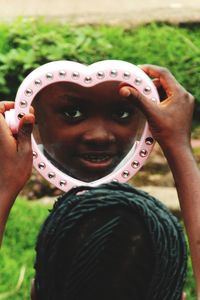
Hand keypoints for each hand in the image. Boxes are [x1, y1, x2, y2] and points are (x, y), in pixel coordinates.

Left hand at [0, 101, 33, 245]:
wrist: (2, 190)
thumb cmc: (13, 173)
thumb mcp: (25, 150)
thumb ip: (25, 130)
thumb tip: (28, 114)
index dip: (8, 105)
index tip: (21, 110)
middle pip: (0, 117)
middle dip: (13, 119)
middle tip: (25, 129)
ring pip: (2, 127)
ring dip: (12, 129)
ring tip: (22, 141)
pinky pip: (2, 137)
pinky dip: (10, 137)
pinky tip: (17, 148)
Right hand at [119, 65, 193, 151]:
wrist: (177, 149)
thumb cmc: (167, 133)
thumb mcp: (151, 114)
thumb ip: (137, 100)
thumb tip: (124, 89)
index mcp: (179, 93)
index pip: (164, 73)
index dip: (149, 70)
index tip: (138, 69)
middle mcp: (184, 95)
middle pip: (164, 82)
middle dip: (150, 84)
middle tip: (137, 88)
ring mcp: (184, 102)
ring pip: (166, 90)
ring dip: (154, 93)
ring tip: (143, 100)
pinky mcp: (182, 109)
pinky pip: (169, 98)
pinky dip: (159, 99)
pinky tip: (151, 106)